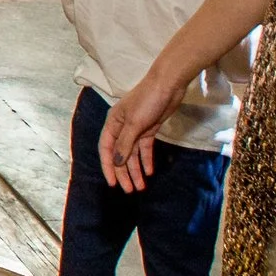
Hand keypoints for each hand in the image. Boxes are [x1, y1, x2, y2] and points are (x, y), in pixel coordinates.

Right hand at [97, 75, 181, 192]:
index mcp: (112, 123)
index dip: (108, 167)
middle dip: (124, 173)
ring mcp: (136, 129)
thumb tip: (116, 162)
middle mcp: (121, 128)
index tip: (113, 183)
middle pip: (120, 155)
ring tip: (141, 186)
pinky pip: (145, 149)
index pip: (107, 149)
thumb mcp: (134, 123)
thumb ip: (125, 144)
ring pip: (133, 154)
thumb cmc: (147, 100)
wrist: (168, 85)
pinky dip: (146, 160)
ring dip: (136, 170)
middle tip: (130, 190)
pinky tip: (149, 171)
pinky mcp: (149, 129)